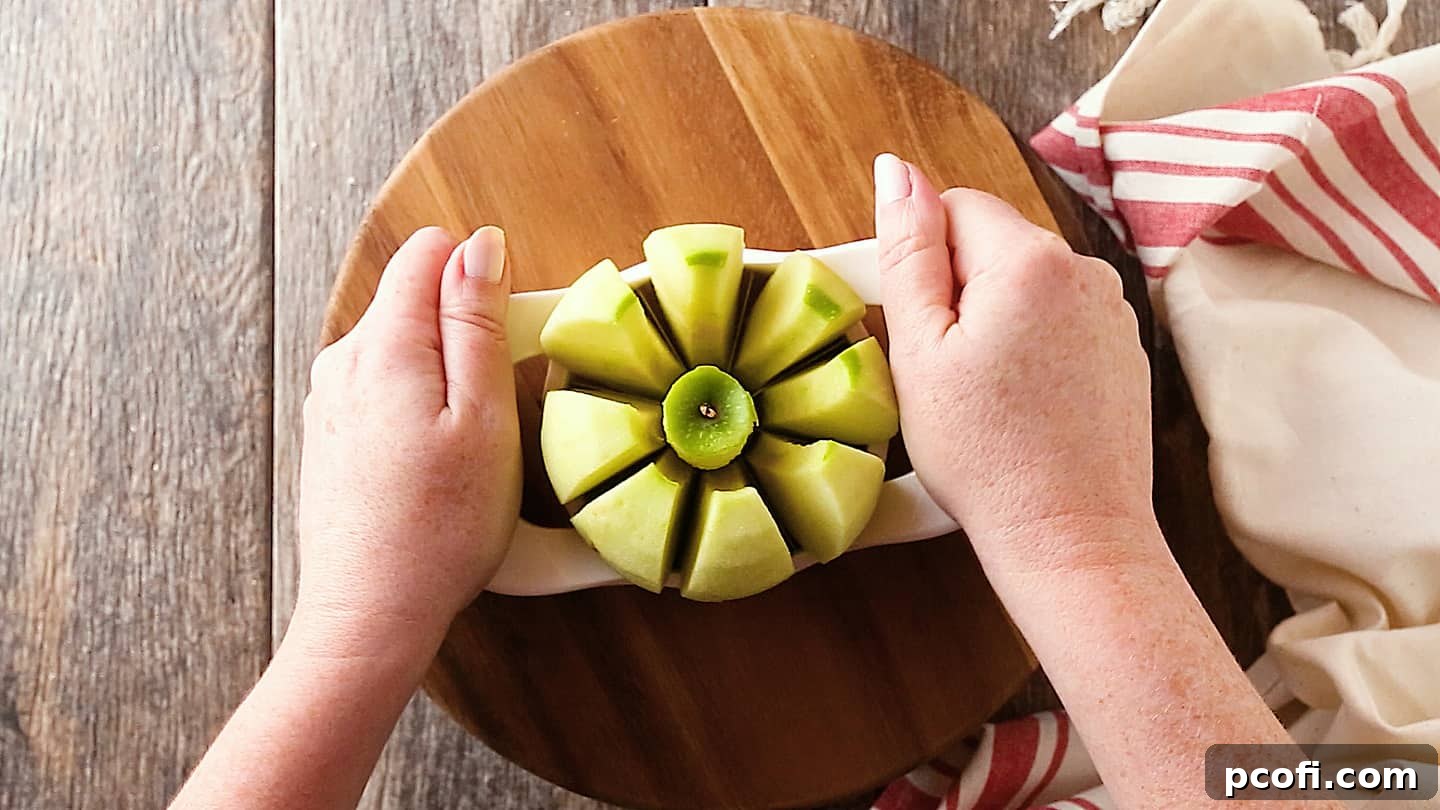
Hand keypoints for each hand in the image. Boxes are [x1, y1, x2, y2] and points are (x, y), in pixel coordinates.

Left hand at [297, 226, 520, 651]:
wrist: (373, 614)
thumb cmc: (441, 527)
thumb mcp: (483, 418)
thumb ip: (477, 322)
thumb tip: (478, 245)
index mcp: (383, 345)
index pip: (428, 254)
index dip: (481, 281)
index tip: (507, 339)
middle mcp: (342, 361)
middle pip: (414, 300)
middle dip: (464, 332)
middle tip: (495, 409)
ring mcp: (330, 401)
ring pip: (402, 348)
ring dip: (443, 376)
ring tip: (468, 445)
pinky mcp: (332, 437)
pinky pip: (386, 390)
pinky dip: (419, 409)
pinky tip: (437, 465)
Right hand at [873, 154, 1152, 566]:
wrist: (1069, 535)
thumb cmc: (986, 455)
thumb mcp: (920, 350)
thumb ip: (907, 250)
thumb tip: (896, 172)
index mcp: (1029, 260)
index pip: (953, 206)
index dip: (921, 263)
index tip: (918, 328)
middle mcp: (1084, 270)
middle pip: (992, 243)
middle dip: (958, 292)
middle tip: (945, 371)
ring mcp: (1112, 311)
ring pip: (1024, 285)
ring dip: (994, 321)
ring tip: (985, 396)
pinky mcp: (1123, 351)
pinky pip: (1058, 322)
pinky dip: (1032, 349)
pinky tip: (1021, 406)